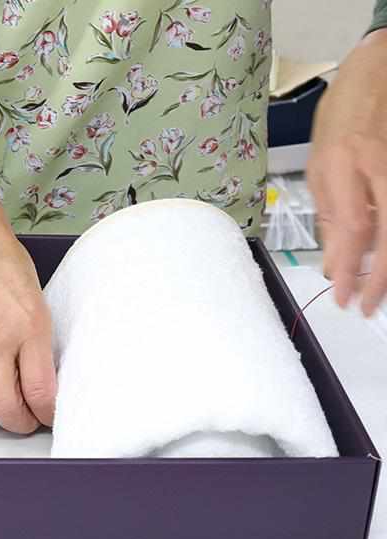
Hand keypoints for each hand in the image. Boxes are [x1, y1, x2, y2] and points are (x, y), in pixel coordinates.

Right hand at [0, 170, 56, 431]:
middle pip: (7, 408)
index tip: (50, 417)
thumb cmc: (9, 268)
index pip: (41, 392)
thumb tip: (44, 387)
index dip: (48, 415)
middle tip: (28, 419)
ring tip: (3, 408)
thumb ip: (42, 346)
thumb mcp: (41, 303)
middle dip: (23, 424)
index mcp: (30, 327)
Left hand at [307, 28, 386, 315]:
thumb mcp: (319, 163)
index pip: (349, 228)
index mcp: (342, 166)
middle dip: (380, 278)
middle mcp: (377, 168)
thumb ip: (328, 211)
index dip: (349, 268)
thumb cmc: (341, 116)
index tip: (343, 298)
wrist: (381, 69)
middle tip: (368, 307)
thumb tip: (331, 259)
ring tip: (380, 292)